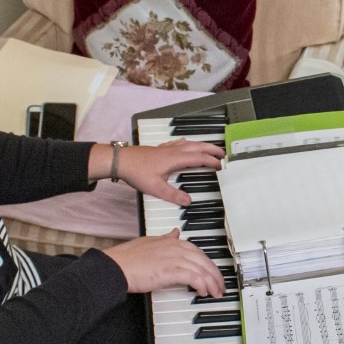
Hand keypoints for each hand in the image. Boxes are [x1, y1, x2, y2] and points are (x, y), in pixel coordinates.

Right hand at [103, 229, 226, 297]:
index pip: (198, 252)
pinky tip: (203, 292)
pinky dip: (202, 285)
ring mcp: (174, 259)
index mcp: (172, 241)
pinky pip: (194, 278)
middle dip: (215, 275)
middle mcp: (176, 248)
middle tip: (220, 286)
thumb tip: (175, 233)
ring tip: (215, 293)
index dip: (208, 263)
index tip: (212, 273)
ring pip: (202, 270)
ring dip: (212, 283)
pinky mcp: (171, 271)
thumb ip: (165, 238)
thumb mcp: (149, 242)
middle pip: (204, 261)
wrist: (116, 267)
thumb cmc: (127, 258)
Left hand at [108, 139, 223, 204]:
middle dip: (211, 149)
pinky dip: (188, 143)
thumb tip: (188, 200)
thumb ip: (173, 195)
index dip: (211, 161)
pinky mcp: (160, 148)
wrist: (121, 161)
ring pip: (190, 143)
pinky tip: (186, 144)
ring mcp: (167, 148)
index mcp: (175, 159)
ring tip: (209, 148)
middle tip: (222, 153)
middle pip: (198, 147)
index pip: (199, 158)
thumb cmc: (137, 172)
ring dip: (202, 145)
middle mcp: (174, 151)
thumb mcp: (155, 188)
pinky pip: (180, 143)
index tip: (220, 166)